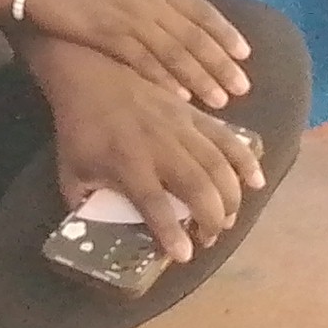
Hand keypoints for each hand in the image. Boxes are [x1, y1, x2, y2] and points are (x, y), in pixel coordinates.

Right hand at [15, 0, 252, 106]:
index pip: (198, 7)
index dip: (223, 31)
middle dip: (220, 61)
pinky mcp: (108, 33)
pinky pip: (144, 60)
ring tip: (221, 99)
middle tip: (243, 86)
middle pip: (193, 33)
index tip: (244, 52)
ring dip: (200, 76)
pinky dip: (164, 79)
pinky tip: (180, 97)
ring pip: (175, 50)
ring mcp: (129, 14)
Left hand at [35, 58, 263, 266]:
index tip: (185, 255)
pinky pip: (227, 137)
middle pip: (199, 188)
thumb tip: (99, 230)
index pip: (156, 206)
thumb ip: (86, 204)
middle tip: (209, 237)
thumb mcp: (71, 172)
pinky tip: (256, 180)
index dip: (173, 234)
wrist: (88, 72)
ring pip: (218, 166)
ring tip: (229, 219)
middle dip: (212, 219)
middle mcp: (160, 148)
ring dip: (231, 197)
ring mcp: (181, 128)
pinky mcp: (193, 114)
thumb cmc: (79, 128)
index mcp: (127, 164)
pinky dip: (245, 160)